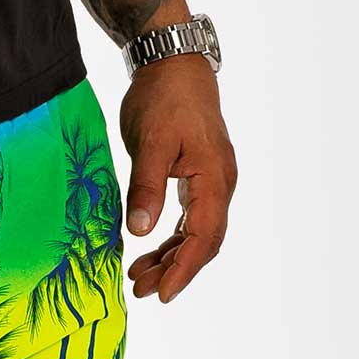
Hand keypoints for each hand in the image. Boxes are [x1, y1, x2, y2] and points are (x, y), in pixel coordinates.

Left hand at [119, 55, 237, 302]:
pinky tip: (148, 253)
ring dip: (170, 259)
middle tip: (141, 291)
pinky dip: (170, 241)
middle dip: (174, 270)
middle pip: (203, 241)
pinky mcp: (199, 181)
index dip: (183, 268)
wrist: (173, 65)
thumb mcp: (150, 141)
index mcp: (214, 176)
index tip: (162, 293)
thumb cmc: (164, 97)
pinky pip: (189, 221)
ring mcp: (212, 183)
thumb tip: (141, 231)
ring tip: (138, 278)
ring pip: (196, 234)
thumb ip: (146, 187)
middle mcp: (220, 184)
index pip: (204, 235)